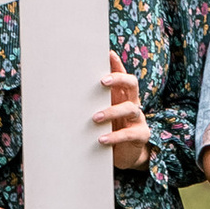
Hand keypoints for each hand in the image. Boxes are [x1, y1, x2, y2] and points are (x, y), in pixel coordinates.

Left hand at [95, 56, 150, 172]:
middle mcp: (133, 103)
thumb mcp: (103, 113)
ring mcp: (138, 119)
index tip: (108, 54)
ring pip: (130, 108)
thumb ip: (93, 101)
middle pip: (132, 84)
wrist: (125, 154)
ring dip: (112, 111)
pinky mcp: (141, 135)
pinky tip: (102, 139)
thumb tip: (69, 90)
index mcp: (123, 96)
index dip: (117, 64)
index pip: (123, 75)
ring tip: (95, 118)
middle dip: (119, 79)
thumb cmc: (110, 129)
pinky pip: (129, 134)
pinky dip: (115, 136)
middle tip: (103, 81)